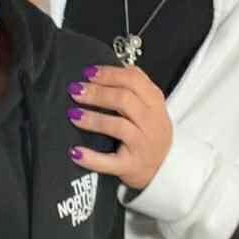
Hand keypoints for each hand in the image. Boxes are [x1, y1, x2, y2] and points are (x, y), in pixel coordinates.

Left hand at [66, 64, 172, 189]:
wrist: (165, 169)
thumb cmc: (150, 133)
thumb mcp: (151, 107)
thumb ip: (135, 87)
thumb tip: (107, 69)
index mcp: (155, 103)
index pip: (134, 80)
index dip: (109, 74)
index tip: (88, 72)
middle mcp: (152, 123)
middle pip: (124, 100)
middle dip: (97, 93)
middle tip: (75, 90)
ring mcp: (142, 146)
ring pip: (118, 127)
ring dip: (92, 119)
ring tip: (73, 114)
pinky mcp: (131, 167)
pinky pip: (109, 162)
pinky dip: (91, 158)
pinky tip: (75, 152)